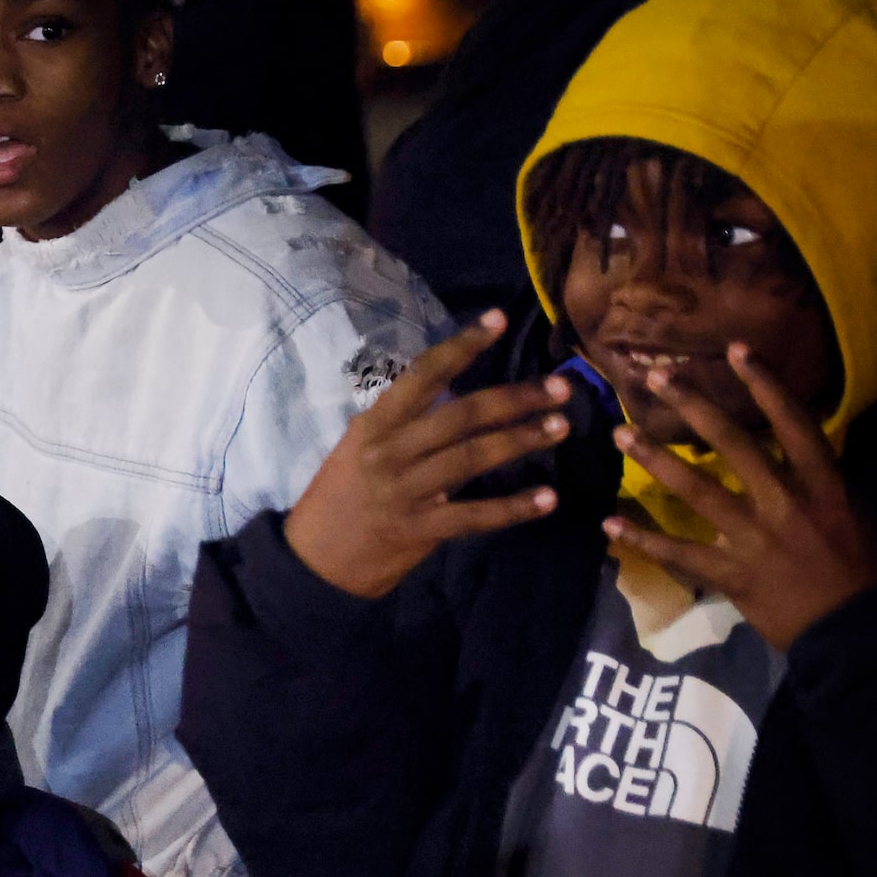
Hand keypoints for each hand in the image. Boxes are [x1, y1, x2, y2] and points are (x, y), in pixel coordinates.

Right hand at [284, 311, 571, 598]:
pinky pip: (474, 516)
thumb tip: (456, 392)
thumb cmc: (342, 493)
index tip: (498, 319)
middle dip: (514, 399)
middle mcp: (390, 452)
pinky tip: (548, 499)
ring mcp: (405, 491)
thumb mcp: (361, 446)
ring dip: (520, 440)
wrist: (316, 557)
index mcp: (375, 424)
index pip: (423, 375)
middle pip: (460, 416)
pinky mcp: (421, 529)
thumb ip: (404, 423)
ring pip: (472, 458)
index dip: (461, 346)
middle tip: (560, 387)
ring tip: (560, 426)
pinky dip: (513, 508)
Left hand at [607, 345, 876, 649]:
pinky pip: (678, 551)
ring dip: (655, 459)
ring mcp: (753, 537)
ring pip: (695, 488)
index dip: (763, 382)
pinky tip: (609, 524)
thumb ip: (825, 482)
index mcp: (824, 482)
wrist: (862, 630)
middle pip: (731, 442)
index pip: (791, 421)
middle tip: (657, 378)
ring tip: (620, 434)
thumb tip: (797, 454)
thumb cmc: (871, 570)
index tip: (735, 349)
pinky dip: (641, 538)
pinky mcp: (731, 573)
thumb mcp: (860, 513)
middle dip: (691, 406)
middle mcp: (785, 501)